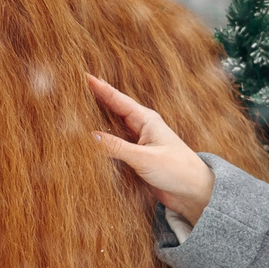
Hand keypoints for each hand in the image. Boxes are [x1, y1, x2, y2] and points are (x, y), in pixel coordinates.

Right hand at [87, 74, 214, 225]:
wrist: (194, 192)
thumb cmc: (176, 169)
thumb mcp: (144, 158)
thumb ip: (117, 147)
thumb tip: (90, 136)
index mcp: (146, 120)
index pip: (117, 99)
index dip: (100, 88)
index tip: (83, 75)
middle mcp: (142, 128)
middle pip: (113, 111)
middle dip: (95, 101)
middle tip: (74, 91)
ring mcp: (139, 143)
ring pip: (113, 129)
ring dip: (97, 123)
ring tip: (75, 114)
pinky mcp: (138, 159)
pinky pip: (116, 147)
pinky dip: (103, 144)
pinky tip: (90, 143)